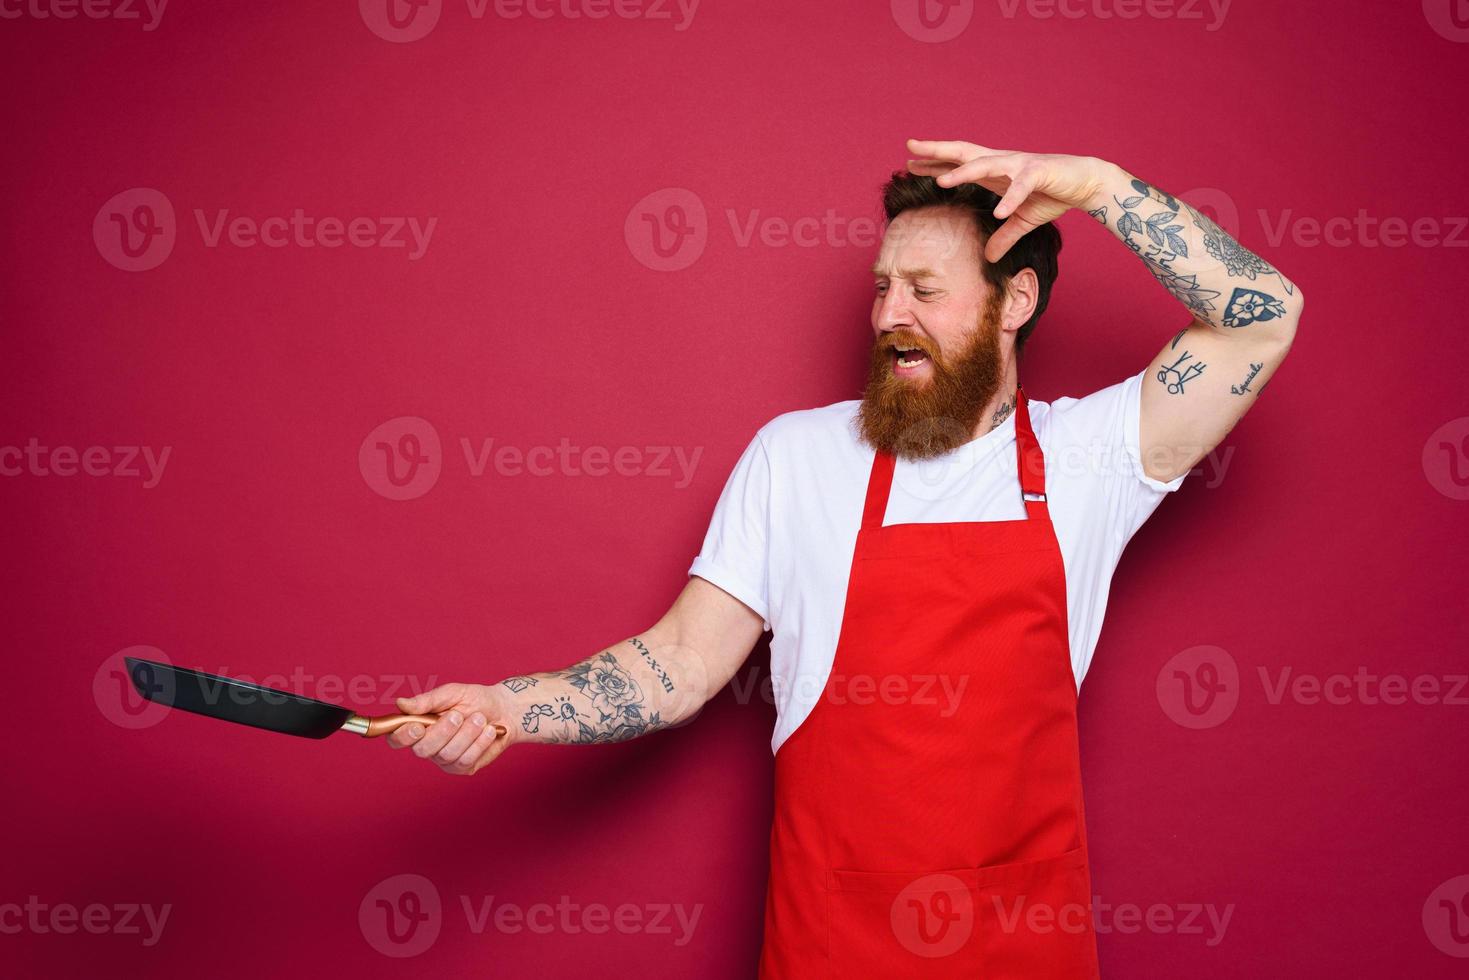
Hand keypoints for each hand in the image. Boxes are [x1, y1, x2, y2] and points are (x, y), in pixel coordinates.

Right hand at [385, 682, 515, 775]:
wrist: (504, 710)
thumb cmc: (474, 700)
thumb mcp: (451, 693)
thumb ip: (427, 701)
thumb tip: (401, 703)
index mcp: (419, 726)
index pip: (397, 739)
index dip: (403, 736)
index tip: (418, 726)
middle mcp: (428, 746)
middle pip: (422, 750)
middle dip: (442, 732)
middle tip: (458, 715)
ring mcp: (444, 759)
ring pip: (447, 754)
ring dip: (467, 733)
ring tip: (480, 719)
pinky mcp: (463, 768)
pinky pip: (466, 760)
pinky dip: (480, 742)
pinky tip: (489, 731)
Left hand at [905, 139, 1112, 261]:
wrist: (1086, 183)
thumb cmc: (1052, 195)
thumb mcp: (1022, 221)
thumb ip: (1003, 237)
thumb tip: (988, 258)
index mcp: (995, 171)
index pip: (958, 163)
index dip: (934, 163)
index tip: (909, 165)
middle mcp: (1003, 162)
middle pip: (963, 153)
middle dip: (937, 150)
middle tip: (909, 147)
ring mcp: (1020, 164)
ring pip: (987, 164)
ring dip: (964, 172)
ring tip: (941, 181)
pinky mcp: (1041, 171)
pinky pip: (1022, 186)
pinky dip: (1011, 199)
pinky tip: (1000, 212)